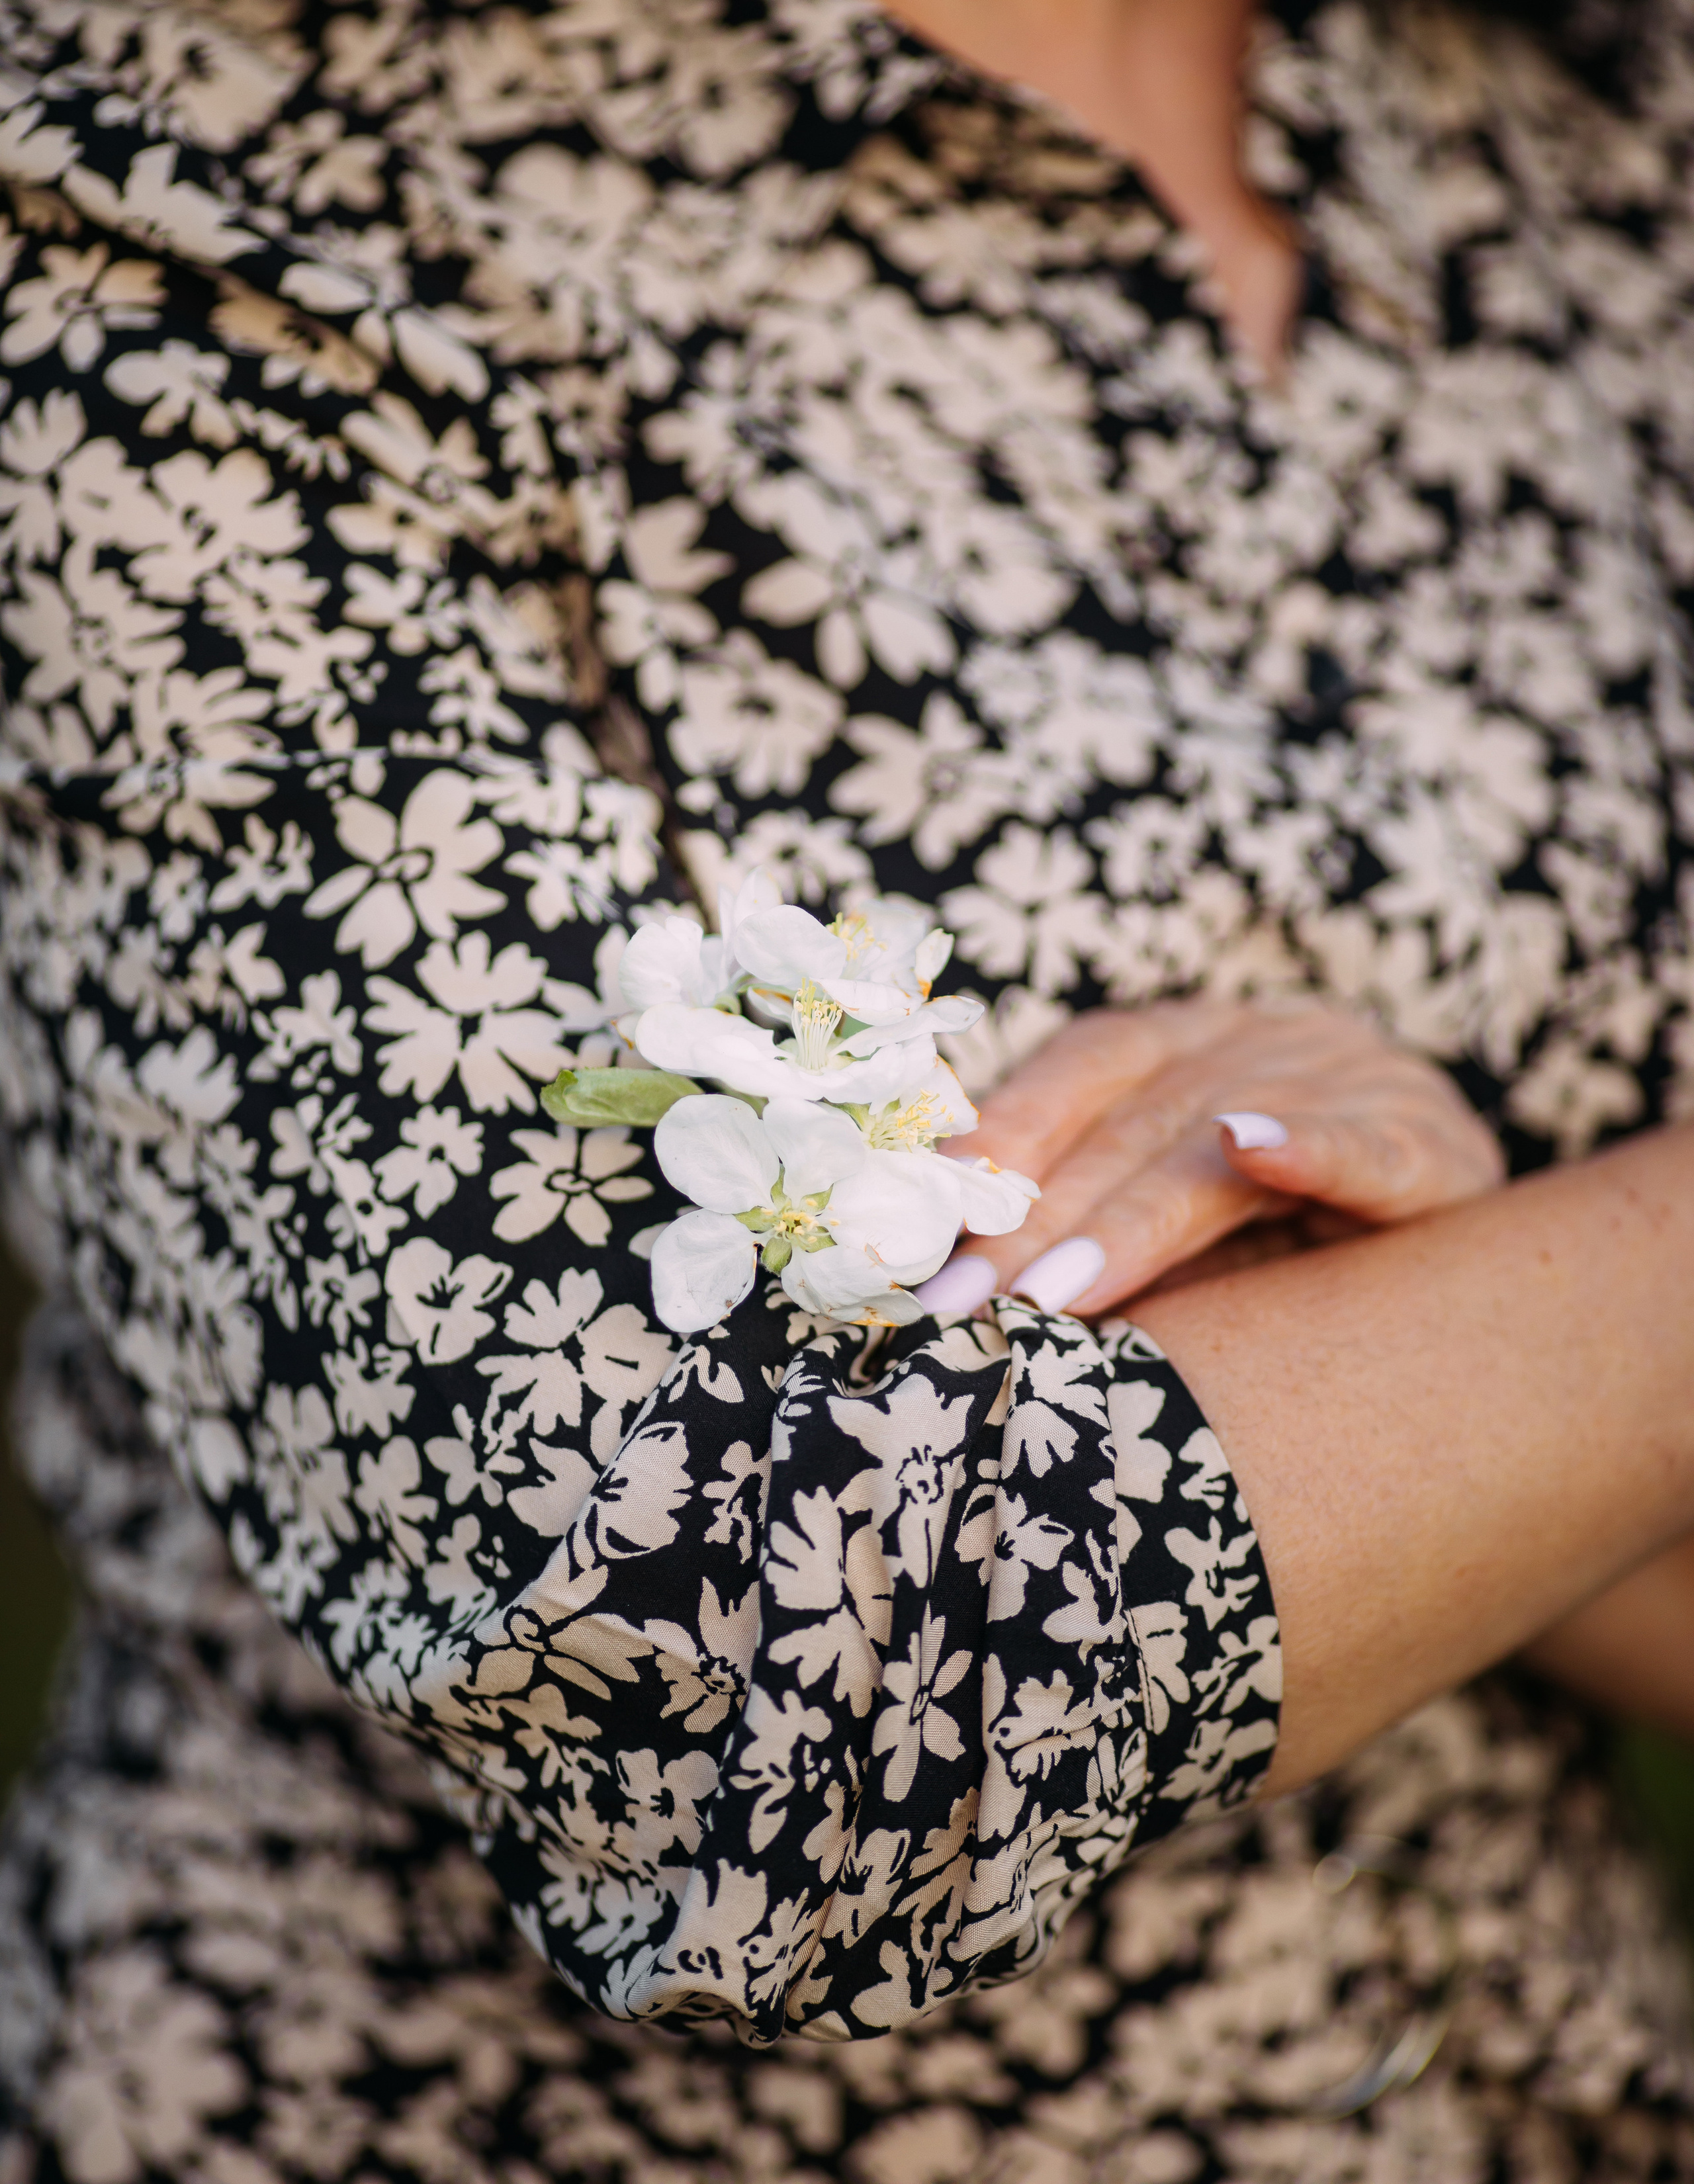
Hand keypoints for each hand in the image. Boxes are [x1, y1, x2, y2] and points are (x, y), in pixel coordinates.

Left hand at [920, 998, 1504, 1317]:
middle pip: (1131, 1122)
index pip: (1082, 1066)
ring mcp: (1351, 1080)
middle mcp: (1265, 1038)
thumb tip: (959, 1276)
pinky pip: (1364, 1145)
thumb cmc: (1296, 1234)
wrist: (1480, 1250)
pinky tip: (1250, 1149)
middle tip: (961, 1302)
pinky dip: (1307, 1144)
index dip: (1003, 1132)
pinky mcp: (1431, 1144)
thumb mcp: (1184, 1219)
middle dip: (1034, 1218)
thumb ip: (1093, 1223)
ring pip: (1220, 1137)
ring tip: (1051, 1291)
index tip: (926, 1217)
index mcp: (1193, 1039)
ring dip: (1131, 1217)